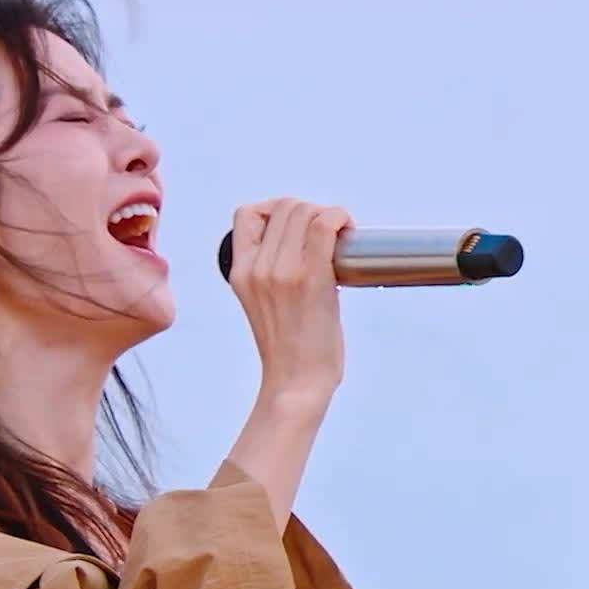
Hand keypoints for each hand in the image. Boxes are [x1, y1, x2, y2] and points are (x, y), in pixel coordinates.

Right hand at [228, 198, 353, 405]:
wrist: (296, 382)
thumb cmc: (290, 348)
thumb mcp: (262, 303)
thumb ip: (271, 272)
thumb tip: (305, 244)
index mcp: (240, 272)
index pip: (247, 214)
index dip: (275, 208)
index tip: (298, 225)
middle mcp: (257, 268)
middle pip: (283, 206)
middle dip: (311, 210)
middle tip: (329, 232)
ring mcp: (283, 271)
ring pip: (304, 211)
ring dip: (328, 213)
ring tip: (340, 233)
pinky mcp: (311, 278)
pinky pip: (324, 226)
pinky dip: (340, 218)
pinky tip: (348, 230)